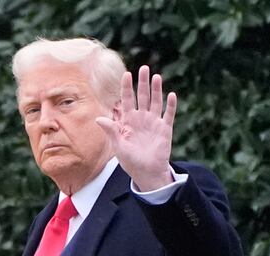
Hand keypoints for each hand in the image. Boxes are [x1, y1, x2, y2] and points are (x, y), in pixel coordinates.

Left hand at [95, 64, 175, 192]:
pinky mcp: (165, 130)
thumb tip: (98, 119)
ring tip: (157, 77)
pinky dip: (170, 106)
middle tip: (144, 68)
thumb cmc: (131, 161)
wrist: (147, 173)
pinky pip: (168, 115)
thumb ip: (111, 131)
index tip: (126, 74)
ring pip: (156, 102)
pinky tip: (171, 95)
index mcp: (128, 121)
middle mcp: (142, 118)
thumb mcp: (119, 146)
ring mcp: (154, 123)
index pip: (127, 100)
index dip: (127, 87)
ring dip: (156, 90)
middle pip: (142, 96)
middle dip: (143, 82)